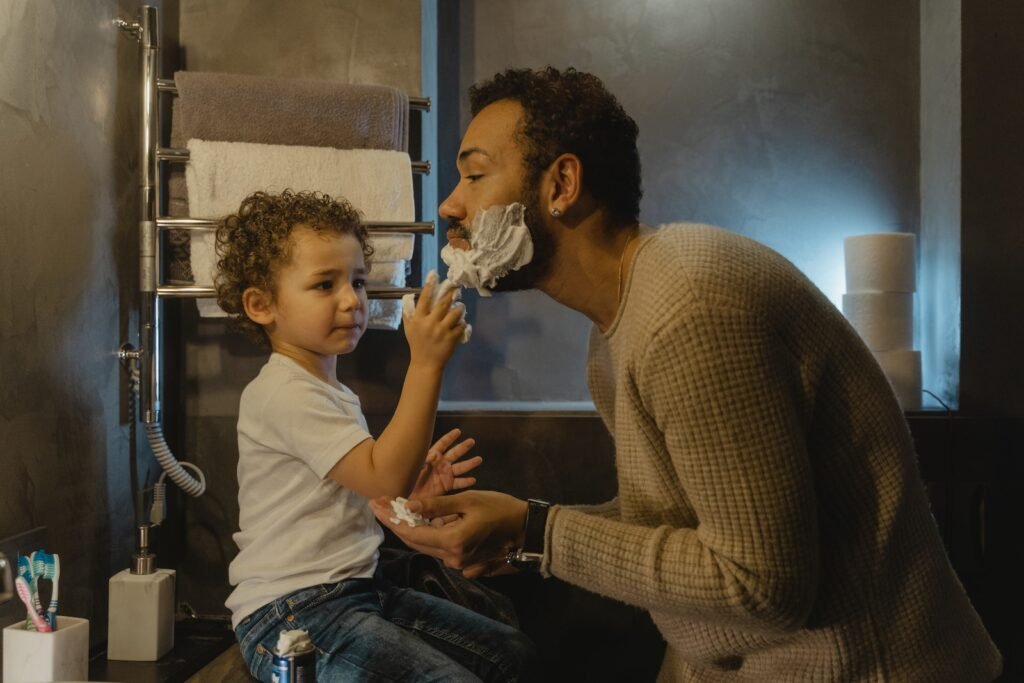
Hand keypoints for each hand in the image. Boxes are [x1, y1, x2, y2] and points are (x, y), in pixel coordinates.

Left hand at [370, 490, 527, 577]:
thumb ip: (436, 506)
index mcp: (452, 542)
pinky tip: (418, 521)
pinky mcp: (465, 562)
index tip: (375, 504)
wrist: (526, 528)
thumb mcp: (468, 500)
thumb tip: (407, 506)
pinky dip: (426, 535)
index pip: (412, 533)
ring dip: (409, 529)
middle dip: (395, 522)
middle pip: (415, 542)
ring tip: (393, 510)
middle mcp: (452, 558)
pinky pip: (439, 548)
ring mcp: (459, 563)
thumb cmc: (499, 508)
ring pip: (426, 545)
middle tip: (379, 505)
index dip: (391, 518)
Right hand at [403, 275, 465, 369]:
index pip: (423, 299)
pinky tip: (462, 324)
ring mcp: (441, 331)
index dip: (429, 286)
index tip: (434, 276)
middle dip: (451, 294)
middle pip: (442, 303)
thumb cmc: (417, 344)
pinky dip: (463, 323)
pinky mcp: (451, 338)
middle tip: (457, 288)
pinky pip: (461, 326)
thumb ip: (409, 313)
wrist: (425, 363)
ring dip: (460, 308)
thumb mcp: (409, 328)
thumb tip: (409, 297)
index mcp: (418, 319)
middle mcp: (429, 323)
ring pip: (455, 313)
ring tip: (461, 307)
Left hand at [409, 428, 481, 499]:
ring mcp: (445, 474)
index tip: (458, 431)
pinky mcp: (447, 485)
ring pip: (460, 467)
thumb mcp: (413, 467)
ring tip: (478, 459)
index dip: (450, 437)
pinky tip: (473, 480)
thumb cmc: (408, 479)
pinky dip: (465, 482)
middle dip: (463, 447)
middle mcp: (440, 463)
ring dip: (469, 463)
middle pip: (454, 453)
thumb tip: (429, 454)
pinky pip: (458, 483)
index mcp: (432, 456)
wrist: (408, 496)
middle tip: (472, 441)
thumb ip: (422, 461)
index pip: (442, 444)